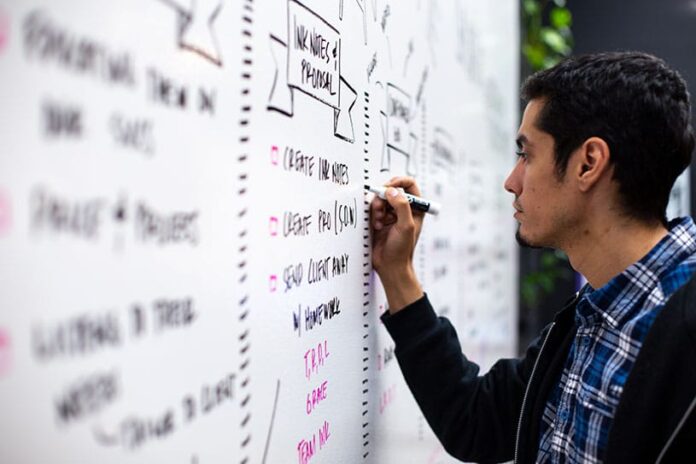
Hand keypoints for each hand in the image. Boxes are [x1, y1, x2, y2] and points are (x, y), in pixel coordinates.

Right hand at [370, 176, 424, 311]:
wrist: (390, 266)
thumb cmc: (402, 250)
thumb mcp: (406, 226)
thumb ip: (401, 206)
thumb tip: (392, 191)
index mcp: (416, 209)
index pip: (409, 186)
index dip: (399, 182)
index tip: (389, 186)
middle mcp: (403, 210)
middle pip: (392, 191)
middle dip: (384, 197)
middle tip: (380, 207)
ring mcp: (391, 215)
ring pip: (381, 200)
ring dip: (377, 208)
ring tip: (379, 221)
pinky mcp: (379, 220)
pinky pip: (373, 209)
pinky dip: (373, 215)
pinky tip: (376, 226)